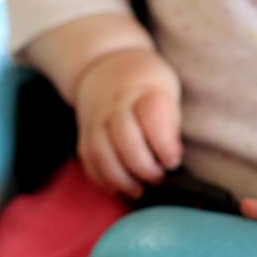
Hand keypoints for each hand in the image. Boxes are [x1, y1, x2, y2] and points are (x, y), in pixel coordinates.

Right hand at [74, 47, 182, 198]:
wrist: (107, 68)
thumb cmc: (146, 84)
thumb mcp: (167, 90)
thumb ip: (170, 122)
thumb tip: (172, 158)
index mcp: (142, 90)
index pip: (150, 115)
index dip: (163, 143)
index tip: (173, 161)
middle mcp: (115, 104)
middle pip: (124, 137)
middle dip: (143, 166)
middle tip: (158, 178)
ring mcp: (96, 120)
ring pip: (101, 153)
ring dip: (121, 178)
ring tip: (139, 189)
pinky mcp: (84, 135)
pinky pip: (89, 162)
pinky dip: (103, 180)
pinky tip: (119, 187)